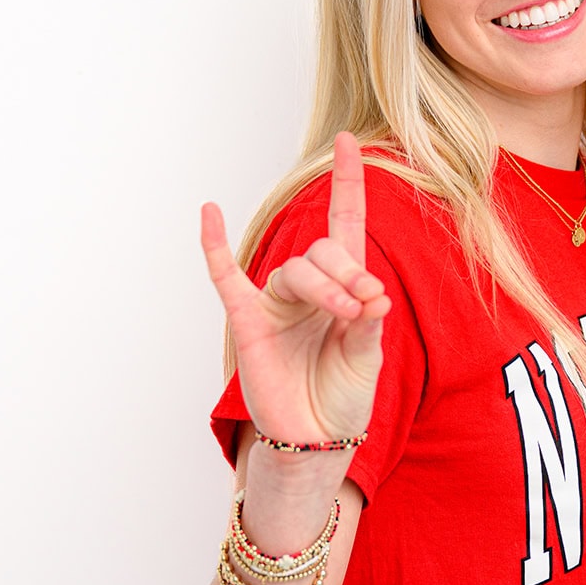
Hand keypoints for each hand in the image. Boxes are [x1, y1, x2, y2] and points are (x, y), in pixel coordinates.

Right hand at [200, 130, 392, 446]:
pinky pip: (226, 279)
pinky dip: (216, 247)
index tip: (351, 143)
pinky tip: (209, 213)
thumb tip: (375, 293)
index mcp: (344, 288)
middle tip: (366, 303)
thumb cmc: (343, 398)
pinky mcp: (249, 325)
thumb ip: (368, 323)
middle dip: (348, 272)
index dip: (349, 183)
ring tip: (347, 314)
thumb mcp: (368, 359)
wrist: (316, 441)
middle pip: (324, 252)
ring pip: (296, 269)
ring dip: (325, 286)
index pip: (345, 224)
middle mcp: (308, 289)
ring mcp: (276, 304)